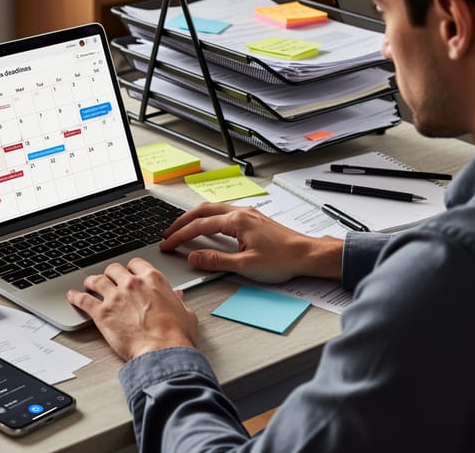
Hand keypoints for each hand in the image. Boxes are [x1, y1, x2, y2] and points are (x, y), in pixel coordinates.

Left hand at [67, 258, 196, 360]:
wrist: (162, 351)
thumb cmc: (175, 335)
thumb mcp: (185, 313)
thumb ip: (177, 301)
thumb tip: (177, 296)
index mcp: (153, 280)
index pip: (136, 263)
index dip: (130, 268)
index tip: (128, 273)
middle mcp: (132, 284)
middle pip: (113, 269)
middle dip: (110, 273)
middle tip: (108, 279)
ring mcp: (115, 297)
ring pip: (96, 280)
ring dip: (91, 282)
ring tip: (88, 285)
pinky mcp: (102, 313)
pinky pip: (83, 300)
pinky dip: (75, 296)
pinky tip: (72, 296)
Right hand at [160, 202, 342, 283]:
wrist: (308, 255)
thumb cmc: (283, 259)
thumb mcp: (245, 265)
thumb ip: (216, 261)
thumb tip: (194, 257)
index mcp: (237, 221)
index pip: (199, 226)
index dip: (180, 236)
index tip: (167, 243)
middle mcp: (241, 212)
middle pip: (202, 210)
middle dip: (182, 221)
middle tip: (168, 233)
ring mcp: (248, 213)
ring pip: (213, 209)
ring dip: (195, 218)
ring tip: (182, 228)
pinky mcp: (254, 219)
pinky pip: (224, 212)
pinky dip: (208, 218)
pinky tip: (208, 227)